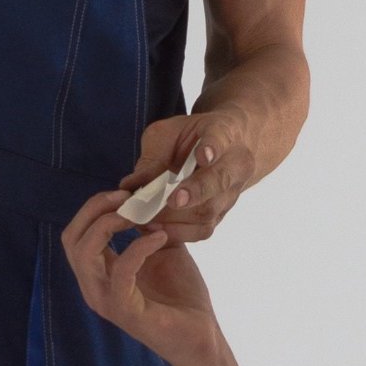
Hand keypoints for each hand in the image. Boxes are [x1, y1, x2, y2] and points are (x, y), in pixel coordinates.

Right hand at [61, 193, 219, 365]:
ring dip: (110, 224)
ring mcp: (106, 300)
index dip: (94, 207)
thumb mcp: (161, 249)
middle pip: (72, 238)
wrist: (202, 335)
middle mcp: (93, 286)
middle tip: (127, 197)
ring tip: (140, 214)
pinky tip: (160, 238)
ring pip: (84, 254)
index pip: (76, 233)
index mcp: (97, 273)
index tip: (125, 193)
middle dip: (96, 210)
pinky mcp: (126, 311)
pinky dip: (139, 247)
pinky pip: (120, 272)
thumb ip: (146, 226)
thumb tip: (140, 197)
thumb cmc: (180, 294)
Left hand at [124, 112, 258, 242]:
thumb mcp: (166, 134)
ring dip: (177, 218)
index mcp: (223, 132)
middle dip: (197, 191)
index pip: (221, 137)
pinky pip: (202, 230)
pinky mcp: (221, 215)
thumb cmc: (189, 139)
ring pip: (210, 210)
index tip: (204, 155)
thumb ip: (153, 156)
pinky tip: (154, 228)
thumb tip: (130, 186)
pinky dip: (177, 233)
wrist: (219, 151)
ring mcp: (231, 192)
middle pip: (221, 180)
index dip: (212, 147)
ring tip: (148, 218)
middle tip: (173, 200)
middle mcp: (235, 164)